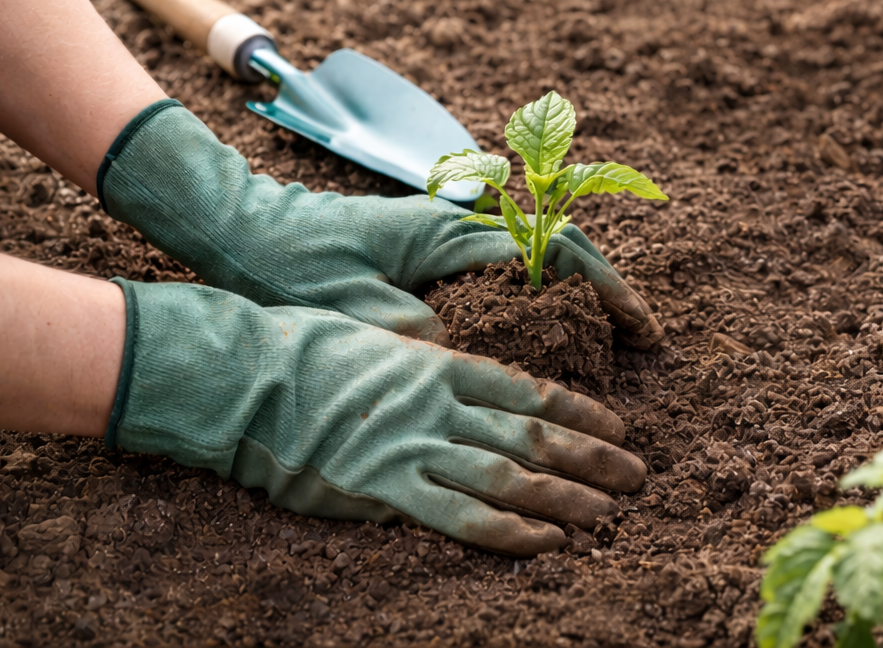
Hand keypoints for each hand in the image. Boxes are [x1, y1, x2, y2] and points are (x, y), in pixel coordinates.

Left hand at [99, 101, 662, 346]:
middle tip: (637, 341)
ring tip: (603, 342)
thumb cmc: (291, 266)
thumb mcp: (350, 310)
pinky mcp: (430, 248)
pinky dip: (538, 295)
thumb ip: (413, 334)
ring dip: (575, 292)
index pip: (555, 252)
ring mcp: (446, 233)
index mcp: (448, 235)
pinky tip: (543, 333)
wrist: (244, 229)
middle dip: (605, 290)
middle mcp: (458, 226)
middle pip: (559, 247)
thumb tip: (468, 364)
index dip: (607, 290)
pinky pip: (505, 268)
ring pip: (536, 256)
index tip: (640, 329)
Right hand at [111, 279, 643, 554]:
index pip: (531, 389)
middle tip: (637, 479)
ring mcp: (415, 447)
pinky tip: (546, 545)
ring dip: (566, 500)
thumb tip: (463, 383)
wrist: (245, 375)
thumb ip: (429, 364)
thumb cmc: (305, 351)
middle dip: (593, 460)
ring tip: (608, 517)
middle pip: (535, 434)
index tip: (618, 430)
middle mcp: (441, 404)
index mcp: (443, 363)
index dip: (582, 413)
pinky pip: (460, 516)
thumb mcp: (382, 338)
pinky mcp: (384, 489)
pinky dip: (508, 532)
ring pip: (511, 476)